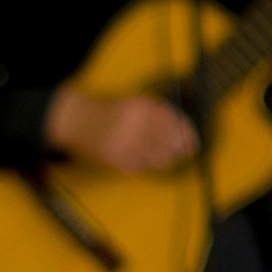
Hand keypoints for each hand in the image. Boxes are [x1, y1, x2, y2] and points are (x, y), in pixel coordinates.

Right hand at [44, 88, 196, 173]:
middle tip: (176, 153)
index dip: (188, 136)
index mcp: (142, 106)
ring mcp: (122, 141)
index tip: (193, 145)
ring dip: (162, 161)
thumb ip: (163, 118)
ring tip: (157, 156)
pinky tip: (139, 158)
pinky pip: (139, 167)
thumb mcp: (138, 105)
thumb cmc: (116, 112)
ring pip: (157, 159)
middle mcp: (133, 123)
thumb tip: (189, 141)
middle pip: (169, 144)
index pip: (175, 124)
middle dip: (177, 151)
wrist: (78, 119)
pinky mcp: (112, 156)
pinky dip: (144, 165)